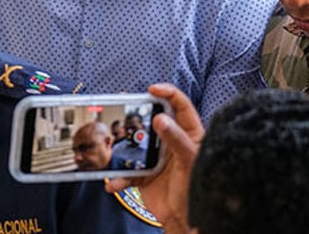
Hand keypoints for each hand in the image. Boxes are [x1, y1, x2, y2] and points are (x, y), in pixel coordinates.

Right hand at [105, 83, 204, 233]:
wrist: (184, 220)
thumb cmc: (197, 190)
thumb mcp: (190, 161)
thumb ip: (177, 140)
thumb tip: (161, 120)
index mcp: (189, 134)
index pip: (180, 105)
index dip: (167, 93)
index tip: (152, 89)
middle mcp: (171, 142)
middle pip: (152, 120)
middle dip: (137, 114)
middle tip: (124, 106)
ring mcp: (156, 157)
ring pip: (135, 143)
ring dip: (122, 145)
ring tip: (111, 142)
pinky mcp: (143, 174)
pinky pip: (127, 171)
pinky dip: (118, 177)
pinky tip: (114, 181)